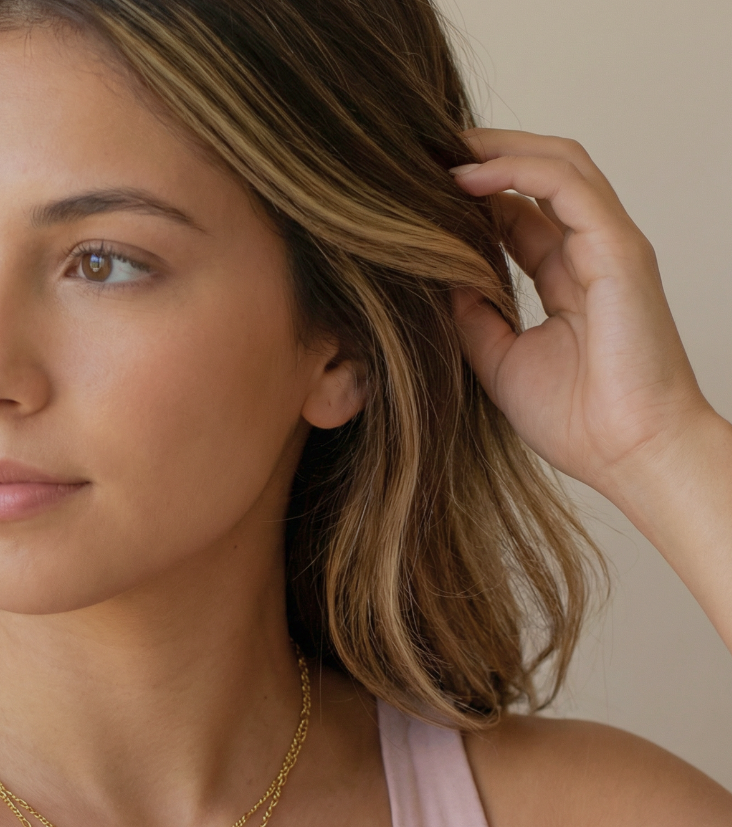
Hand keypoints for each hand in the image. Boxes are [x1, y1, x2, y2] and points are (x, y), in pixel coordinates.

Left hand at [451, 128, 711, 499]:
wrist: (629, 455)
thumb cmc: (578, 421)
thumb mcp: (500, 360)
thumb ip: (472, 315)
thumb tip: (435, 278)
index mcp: (566, 279)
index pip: (519, 215)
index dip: (472, 198)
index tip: (418, 192)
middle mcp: (589, 253)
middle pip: (540, 176)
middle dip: (485, 156)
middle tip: (425, 152)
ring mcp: (608, 246)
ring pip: (557, 165)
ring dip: (497, 150)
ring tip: (441, 150)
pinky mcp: (618, 249)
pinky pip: (567, 186)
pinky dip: (516, 171)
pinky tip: (467, 177)